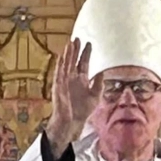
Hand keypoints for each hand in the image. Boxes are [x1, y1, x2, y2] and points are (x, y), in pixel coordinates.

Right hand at [45, 38, 103, 156]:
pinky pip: (59, 72)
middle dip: (76, 50)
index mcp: (82, 80)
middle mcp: (73, 79)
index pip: (84, 63)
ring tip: (71, 42)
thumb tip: (102, 72)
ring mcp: (65, 81)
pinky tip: (62, 55)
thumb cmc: (83, 111)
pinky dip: (60, 64)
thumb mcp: (95, 96)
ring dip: (68, 53)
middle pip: (74, 60)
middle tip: (78, 38)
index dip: (86, 54)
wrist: (72, 121)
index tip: (89, 44)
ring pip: (66, 64)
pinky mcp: (58, 85)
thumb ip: (98, 84)